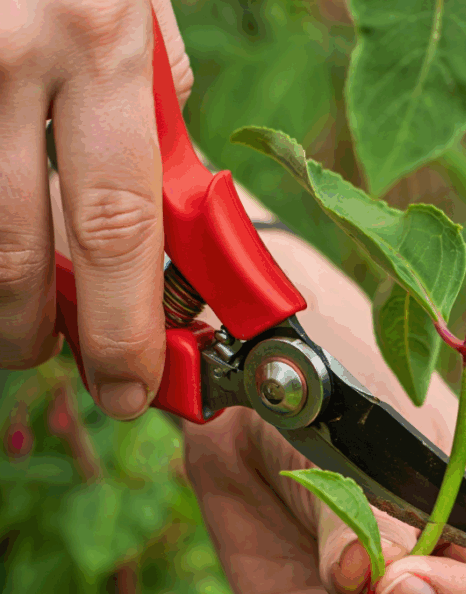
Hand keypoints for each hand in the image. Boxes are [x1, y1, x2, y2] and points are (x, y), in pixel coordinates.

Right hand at [0, 0, 190, 419]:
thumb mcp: (133, 0)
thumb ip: (146, 109)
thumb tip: (155, 218)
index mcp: (99, 41)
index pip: (118, 230)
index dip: (122, 328)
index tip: (132, 386)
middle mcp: (8, 52)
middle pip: (13, 252)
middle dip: (35, 331)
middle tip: (51, 353)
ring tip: (13, 310)